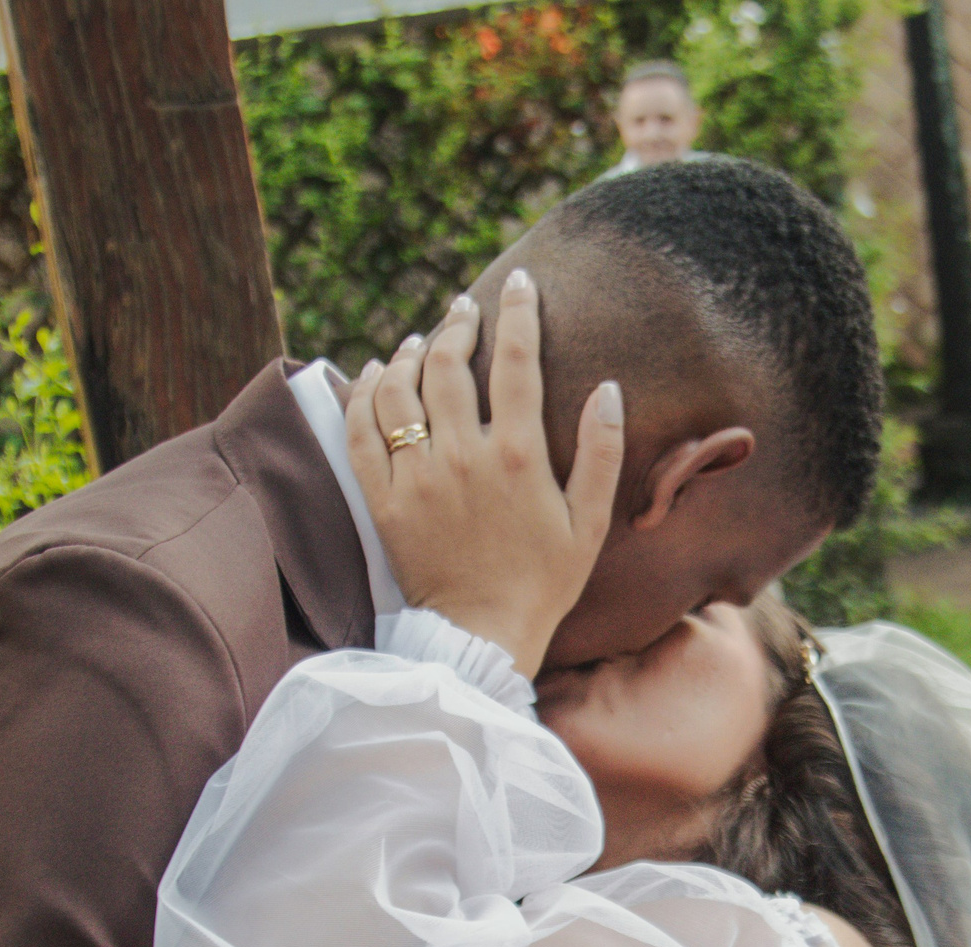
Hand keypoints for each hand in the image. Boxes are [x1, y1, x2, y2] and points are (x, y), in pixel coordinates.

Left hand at [345, 269, 625, 677]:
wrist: (482, 637)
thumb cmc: (544, 582)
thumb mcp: (590, 523)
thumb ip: (602, 453)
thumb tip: (609, 389)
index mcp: (518, 458)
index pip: (515, 361)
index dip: (517, 313)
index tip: (520, 285)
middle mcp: (463, 458)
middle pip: (447, 364)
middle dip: (456, 324)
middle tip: (463, 309)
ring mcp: (418, 478)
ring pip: (398, 389)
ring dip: (407, 353)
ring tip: (419, 340)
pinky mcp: (385, 502)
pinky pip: (361, 432)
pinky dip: (362, 394)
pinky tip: (373, 374)